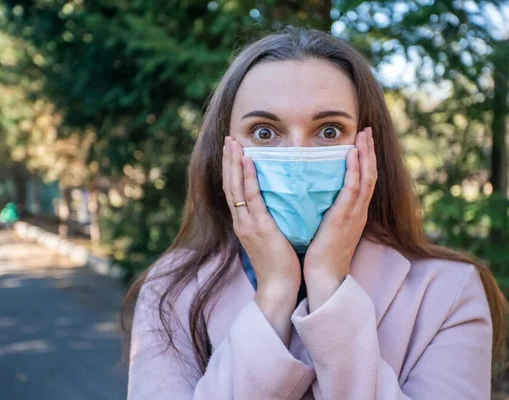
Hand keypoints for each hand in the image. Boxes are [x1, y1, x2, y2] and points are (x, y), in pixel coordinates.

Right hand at [222, 137, 300, 297]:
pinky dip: (248, 179)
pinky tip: (248, 162)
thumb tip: (276, 204)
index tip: (232, 150)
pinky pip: (252, 199)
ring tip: (233, 144)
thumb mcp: (271, 238)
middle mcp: (241, 221)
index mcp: (243, 223)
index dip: (232, 169)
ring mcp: (247, 224)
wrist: (278, 287)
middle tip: (229, 139)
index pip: (234, 190)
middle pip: (230, 185)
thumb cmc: (280, 264)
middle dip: (228, 161)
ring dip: (234, 164)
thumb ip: (269, 220)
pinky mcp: (259, 227)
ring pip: (236, 188)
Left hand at [303, 127, 377, 309]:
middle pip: (370, 174)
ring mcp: (354, 215)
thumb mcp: (328, 228)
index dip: (365, 160)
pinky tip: (352, 155)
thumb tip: (318, 195)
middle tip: (367, 130)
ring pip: (366, 178)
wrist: (324, 277)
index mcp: (355, 213)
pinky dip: (355, 171)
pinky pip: (352, 190)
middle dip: (369, 151)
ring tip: (364, 135)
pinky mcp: (344, 219)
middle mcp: (359, 211)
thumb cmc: (322, 255)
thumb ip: (328, 211)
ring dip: (366, 154)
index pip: (364, 180)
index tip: (362, 141)